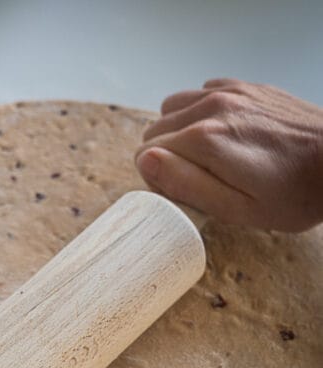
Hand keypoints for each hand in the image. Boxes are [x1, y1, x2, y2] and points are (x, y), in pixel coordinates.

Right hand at [136, 78, 322, 231]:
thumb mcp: (237, 209)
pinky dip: (200, 113)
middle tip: (196, 180)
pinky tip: (223, 135)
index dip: (158, 179)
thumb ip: (186, 185)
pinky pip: (201, 93)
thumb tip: (146, 161)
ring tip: (206, 158)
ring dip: (179, 132)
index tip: (183, 193)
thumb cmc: (294, 195)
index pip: (146, 154)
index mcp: (205, 140)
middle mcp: (212, 106)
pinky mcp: (245, 86)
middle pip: (156, 128)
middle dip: (166, 156)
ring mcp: (230, 91)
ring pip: (173, 107)